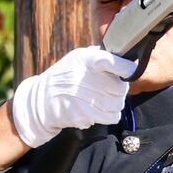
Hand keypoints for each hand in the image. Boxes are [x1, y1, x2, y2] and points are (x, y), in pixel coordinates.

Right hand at [8, 44, 135, 148]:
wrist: (42, 99)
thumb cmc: (64, 76)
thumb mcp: (78, 58)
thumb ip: (99, 56)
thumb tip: (122, 56)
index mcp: (88, 60)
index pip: (114, 62)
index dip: (126, 68)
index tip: (130, 71)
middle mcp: (89, 77)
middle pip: (122, 87)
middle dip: (117, 90)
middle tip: (105, 89)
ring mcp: (89, 98)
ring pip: (119, 103)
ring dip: (113, 103)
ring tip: (98, 99)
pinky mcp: (88, 114)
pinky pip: (113, 116)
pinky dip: (108, 115)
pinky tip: (97, 109)